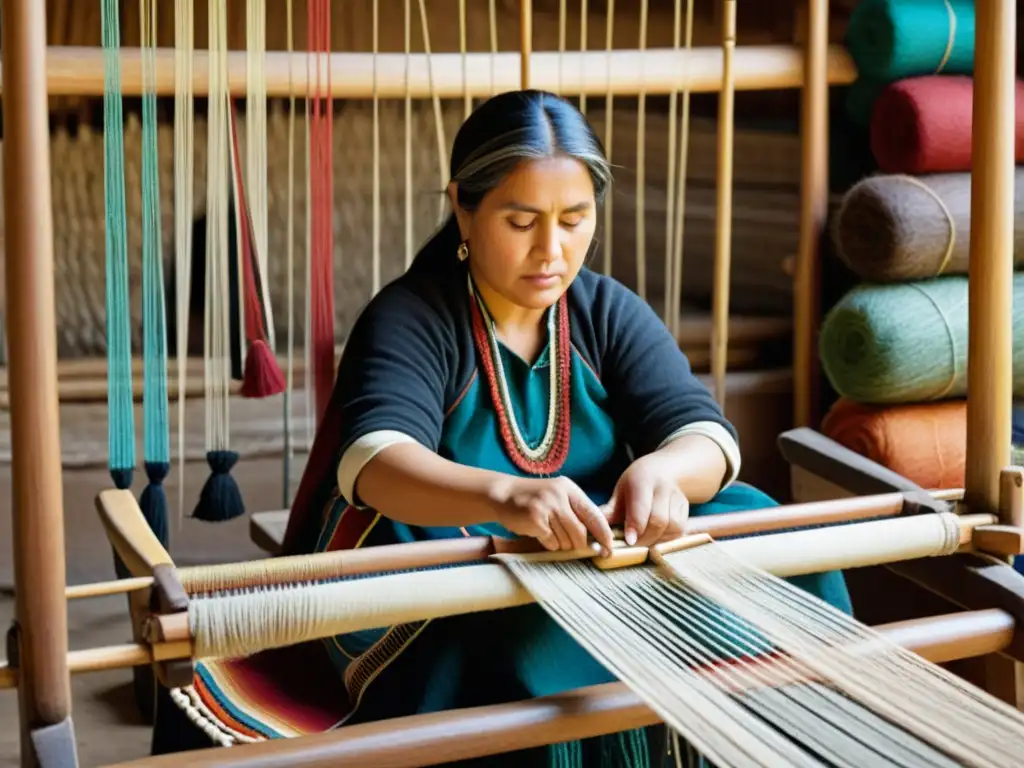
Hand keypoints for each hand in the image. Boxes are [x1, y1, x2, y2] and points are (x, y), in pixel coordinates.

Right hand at [488, 476, 615, 555]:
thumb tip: (598, 538)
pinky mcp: (534, 519)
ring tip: (549, 532)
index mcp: (569, 489)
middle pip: (580, 532)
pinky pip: (551, 543)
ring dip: (560, 543)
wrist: (502, 494)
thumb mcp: (557, 495)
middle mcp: (559, 495)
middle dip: (578, 544)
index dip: (604, 534)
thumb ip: (576, 511)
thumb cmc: (534, 499)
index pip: (594, 514)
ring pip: (566, 540)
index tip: (609, 548)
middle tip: (572, 545)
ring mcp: (546, 506)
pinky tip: (539, 533)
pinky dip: (548, 543)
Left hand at [601, 458, 688, 546]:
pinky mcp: (686, 509)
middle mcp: (664, 487)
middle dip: (645, 538)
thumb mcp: (620, 491)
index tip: (629, 541)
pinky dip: (667, 539)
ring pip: (672, 527)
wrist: (666, 470)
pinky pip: (679, 530)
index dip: (636, 526)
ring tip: (643, 542)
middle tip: (632, 545)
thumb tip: (594, 530)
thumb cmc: (636, 484)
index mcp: (643, 479)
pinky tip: (655, 538)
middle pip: (659, 520)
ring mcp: (678, 497)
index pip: (641, 507)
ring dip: (657, 540)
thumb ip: (610, 511)